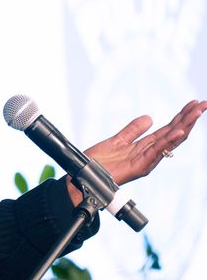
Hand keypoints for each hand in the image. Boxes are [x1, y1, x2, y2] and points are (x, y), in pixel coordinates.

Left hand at [66, 99, 206, 204]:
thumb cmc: (99, 161)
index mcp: (146, 146)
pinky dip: (169, 141)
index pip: (169, 128)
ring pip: (170, 140)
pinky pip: (157, 152)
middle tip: (204, 104)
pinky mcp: (139, 167)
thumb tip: (149, 117)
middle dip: (190, 118)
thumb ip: (133, 130)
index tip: (195, 103)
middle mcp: (150, 153)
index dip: (182, 116)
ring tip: (197, 112)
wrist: (84, 175)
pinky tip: (179, 131)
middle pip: (174, 133)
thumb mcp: (117, 139)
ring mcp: (146, 160)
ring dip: (185, 125)